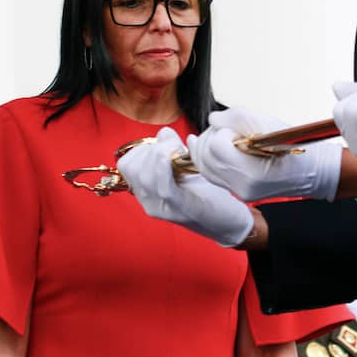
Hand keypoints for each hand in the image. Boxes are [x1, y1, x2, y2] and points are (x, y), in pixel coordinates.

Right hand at [117, 127, 253, 246]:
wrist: (230, 222)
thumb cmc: (209, 193)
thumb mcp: (185, 168)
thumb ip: (171, 149)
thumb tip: (164, 134)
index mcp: (147, 192)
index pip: (126, 164)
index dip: (143, 148)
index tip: (164, 145)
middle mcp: (149, 202)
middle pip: (132, 168)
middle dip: (151, 149)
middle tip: (175, 148)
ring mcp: (162, 209)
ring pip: (144, 176)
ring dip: (161, 154)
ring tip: (180, 153)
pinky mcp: (181, 210)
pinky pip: (164, 188)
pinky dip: (165, 168)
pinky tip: (175, 157)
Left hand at [187, 107, 341, 201]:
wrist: (310, 170)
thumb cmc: (292, 145)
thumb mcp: (267, 123)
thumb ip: (236, 117)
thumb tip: (213, 119)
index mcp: (251, 172)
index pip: (216, 147)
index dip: (222, 132)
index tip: (236, 130)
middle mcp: (241, 186)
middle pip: (205, 158)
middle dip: (210, 138)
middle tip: (225, 129)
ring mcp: (238, 192)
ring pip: (204, 168)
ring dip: (204, 148)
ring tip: (216, 134)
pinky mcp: (237, 192)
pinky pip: (211, 174)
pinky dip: (207, 159)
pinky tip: (204, 145)